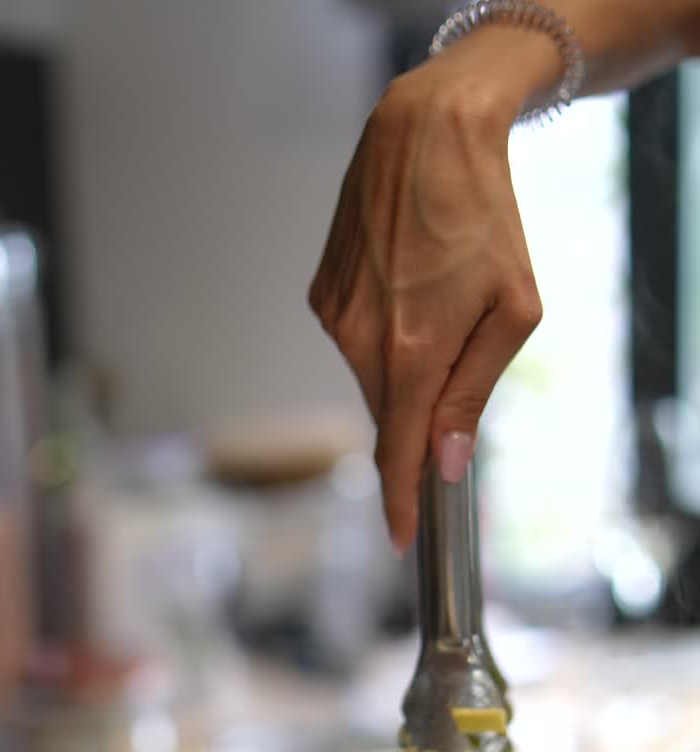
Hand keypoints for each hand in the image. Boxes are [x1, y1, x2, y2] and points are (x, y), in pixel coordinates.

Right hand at [308, 28, 558, 551]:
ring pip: (371, 377)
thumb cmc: (486, 215)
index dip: (399, 501)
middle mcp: (359, 341)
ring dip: (404, 364)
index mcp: (413, 351)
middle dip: (420, 412)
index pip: (397, 452)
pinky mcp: (320, 294)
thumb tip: (446, 457)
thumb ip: (475, 389)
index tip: (400, 539)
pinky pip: (353, 341)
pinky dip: (382, 334)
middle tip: (457, 356)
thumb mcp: (512, 309)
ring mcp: (333, 318)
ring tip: (434, 298)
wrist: (425, 131)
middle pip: (389, 414)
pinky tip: (406, 284)